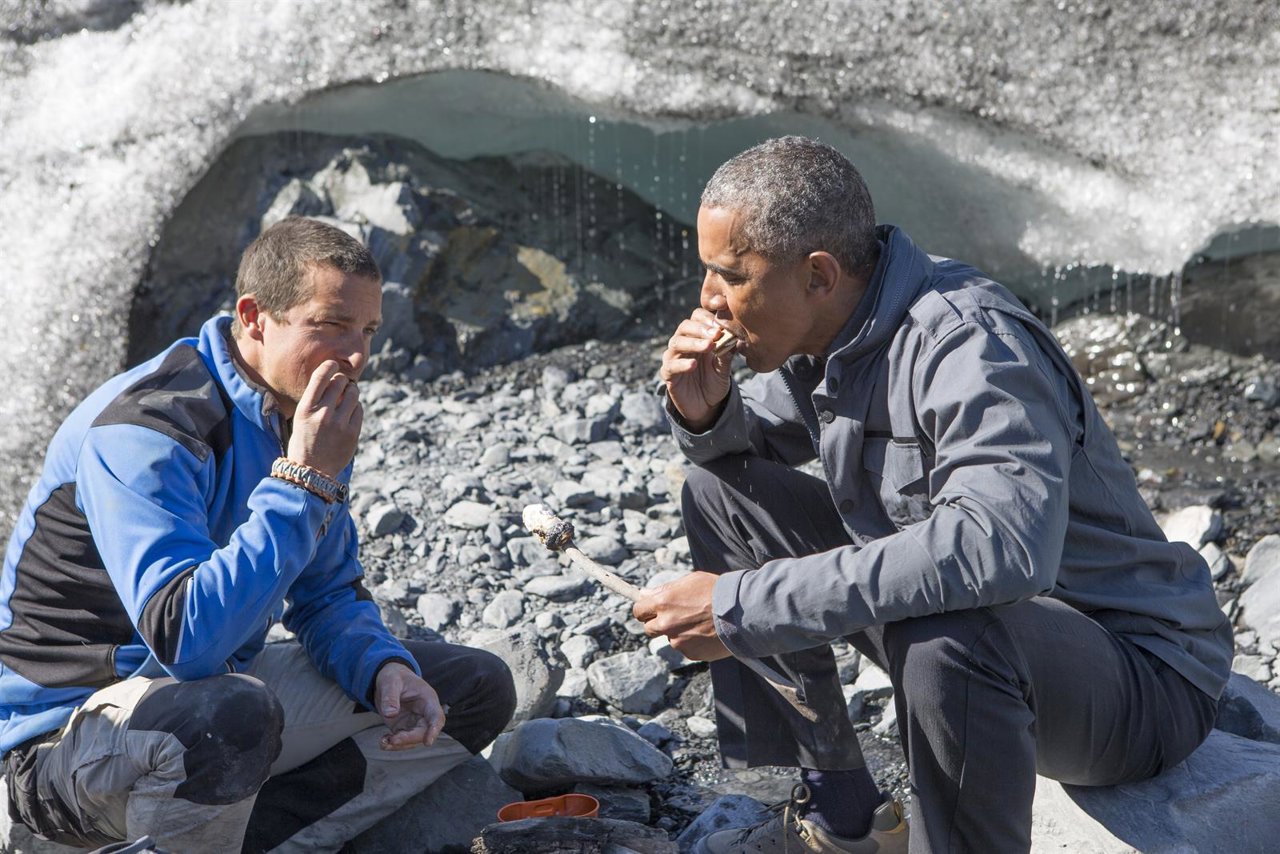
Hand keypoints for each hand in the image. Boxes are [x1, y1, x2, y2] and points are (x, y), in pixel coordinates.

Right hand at [287, 360, 362, 477]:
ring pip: (353, 394)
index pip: (320, 376)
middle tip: (342, 384)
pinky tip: (350, 412)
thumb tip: (334, 380)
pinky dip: (356, 407)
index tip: (334, 365)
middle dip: (343, 380)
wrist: (310, 472)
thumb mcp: (301, 419)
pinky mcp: (352, 433)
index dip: (330, 366)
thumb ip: (315, 400)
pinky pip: (359, 409)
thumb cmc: (304, 442)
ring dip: (352, 391)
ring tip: (348, 395)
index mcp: (305, 409)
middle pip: (340, 382)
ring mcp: (339, 424)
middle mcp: (322, 414)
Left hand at [374, 661, 447, 749]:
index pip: (436, 716)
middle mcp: (424, 713)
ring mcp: (414, 722)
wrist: (389, 679)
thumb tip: (390, 714)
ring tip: (383, 743)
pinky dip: (392, 744)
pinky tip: (383, 742)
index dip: (434, 729)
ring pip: (413, 739)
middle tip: (393, 740)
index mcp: (427, 699)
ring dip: (400, 744)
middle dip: (410, 739)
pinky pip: (401, 740)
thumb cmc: (394, 676)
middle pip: (424, 731)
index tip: (428, 742)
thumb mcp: (391, 681)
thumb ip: (390, 696)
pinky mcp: (403, 727)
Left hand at [632, 571, 730, 661]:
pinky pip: (686, 648)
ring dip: (679, 632)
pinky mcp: (690, 653)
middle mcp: (666, 624)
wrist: (742, 611)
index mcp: (663, 603)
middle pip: (649, 628)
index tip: (650, 609)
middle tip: (674, 616)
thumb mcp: (690, 581)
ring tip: (700, 623)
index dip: (644, 609)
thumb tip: (645, 594)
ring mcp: (678, 641)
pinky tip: (707, 632)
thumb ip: (666, 590)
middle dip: (658, 623)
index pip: (638, 610)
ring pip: (671, 638)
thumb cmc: (717, 591)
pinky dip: (693, 642)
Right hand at [660, 308, 734, 431]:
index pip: (698, 317)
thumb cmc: (714, 381)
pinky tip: (693, 365)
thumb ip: (728, 353)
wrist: (706, 406)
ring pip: (677, 343)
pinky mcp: (668, 373)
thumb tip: (738, 338)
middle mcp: (683, 343)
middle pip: (685, 326)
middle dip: (701, 328)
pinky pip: (671, 365)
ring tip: (709, 346)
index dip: (708, 316)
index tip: (722, 320)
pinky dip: (682, 364)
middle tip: (717, 334)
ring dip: (693, 343)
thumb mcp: (725, 368)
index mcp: (697, 336)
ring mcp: (674, 357)